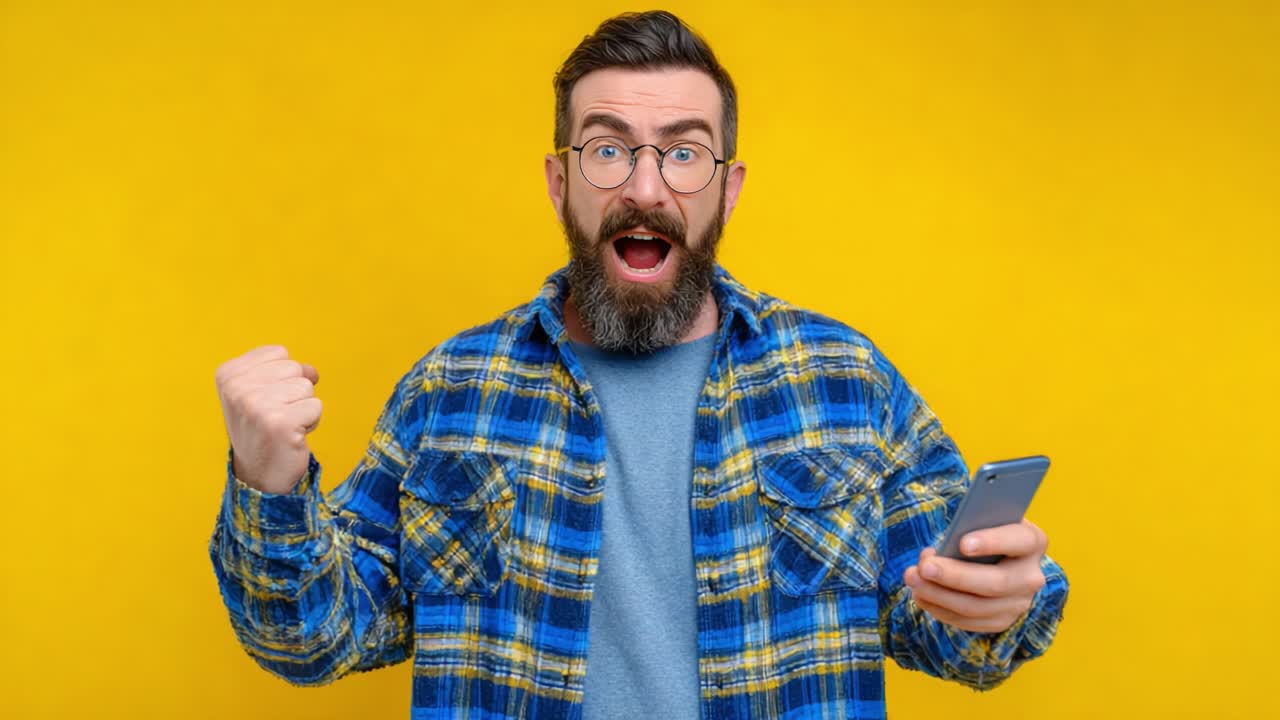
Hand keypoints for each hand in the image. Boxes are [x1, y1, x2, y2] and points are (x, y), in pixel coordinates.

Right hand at [215, 345, 321, 493]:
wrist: (259, 474)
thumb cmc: (263, 428)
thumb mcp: (263, 391)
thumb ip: (285, 371)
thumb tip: (312, 371)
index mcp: (228, 374)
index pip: (279, 353)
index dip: (281, 377)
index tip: (265, 400)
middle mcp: (238, 388)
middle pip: (295, 367)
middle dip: (294, 392)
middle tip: (276, 416)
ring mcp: (257, 406)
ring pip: (307, 386)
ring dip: (303, 408)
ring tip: (284, 425)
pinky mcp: (280, 423)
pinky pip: (316, 407)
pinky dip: (310, 422)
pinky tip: (291, 435)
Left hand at [903, 519, 1047, 633]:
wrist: (994, 557)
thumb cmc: (982, 532)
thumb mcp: (980, 523)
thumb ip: (966, 530)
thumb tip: (936, 553)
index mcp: (1032, 541)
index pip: (1018, 541)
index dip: (992, 542)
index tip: (963, 544)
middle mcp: (1031, 576)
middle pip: (995, 583)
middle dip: (955, 576)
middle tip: (924, 567)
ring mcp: (1019, 603)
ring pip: (977, 607)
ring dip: (939, 595)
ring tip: (913, 580)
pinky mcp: (1001, 621)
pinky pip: (968, 622)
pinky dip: (940, 609)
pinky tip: (920, 595)